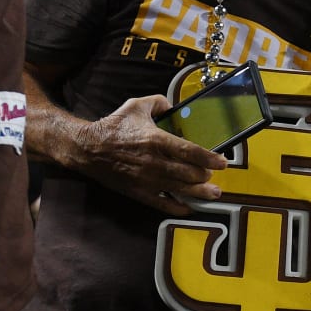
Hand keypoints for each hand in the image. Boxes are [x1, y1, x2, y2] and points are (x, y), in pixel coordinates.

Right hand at [72, 95, 227, 214]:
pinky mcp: (139, 192)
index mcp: (156, 140)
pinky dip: (178, 208)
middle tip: (213, 175)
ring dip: (200, 193)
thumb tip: (173, 106)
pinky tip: (189, 208)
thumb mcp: (136, 105)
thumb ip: (159, 102)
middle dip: (205, 176)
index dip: (209, 158)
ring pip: (180, 190)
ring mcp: (147, 180)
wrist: (87, 148)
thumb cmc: (114, 126)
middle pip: (189, 173)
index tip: (223, 162)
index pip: (189, 151)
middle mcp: (154, 162)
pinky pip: (162, 204)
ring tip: (213, 194)